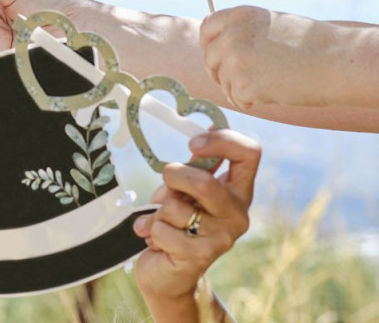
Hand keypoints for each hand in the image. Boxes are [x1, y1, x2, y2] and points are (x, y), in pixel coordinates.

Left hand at [134, 129, 258, 318]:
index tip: (193, 143)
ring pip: (176, 206)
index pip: (250, 153)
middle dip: (174, 177)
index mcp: (238, 190)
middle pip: (205, 183)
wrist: (168, 272)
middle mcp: (238, 214)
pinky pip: (162, 228)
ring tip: (163, 221)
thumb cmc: (178, 221)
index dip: (222, 139)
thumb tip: (205, 127)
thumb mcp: (187, 188)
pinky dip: (150, 230)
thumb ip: (196, 165)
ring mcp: (222, 238)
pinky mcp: (201, 257)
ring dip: (158, 209)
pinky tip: (157, 241)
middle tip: (166, 185)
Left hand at [200, 6, 346, 108]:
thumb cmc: (310, 43)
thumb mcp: (270, 23)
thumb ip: (243, 30)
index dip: (209, 44)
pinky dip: (251, 101)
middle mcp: (231, 35)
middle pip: (210, 58)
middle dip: (221, 72)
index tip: (216, 55)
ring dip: (240, 88)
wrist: (336, 61)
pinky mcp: (244, 84)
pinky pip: (237, 99)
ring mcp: (235, 60)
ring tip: (267, 86)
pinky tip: (270, 95)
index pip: (207, 28)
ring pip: (223, 82)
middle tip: (239, 80)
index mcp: (238, 15)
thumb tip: (221, 42)